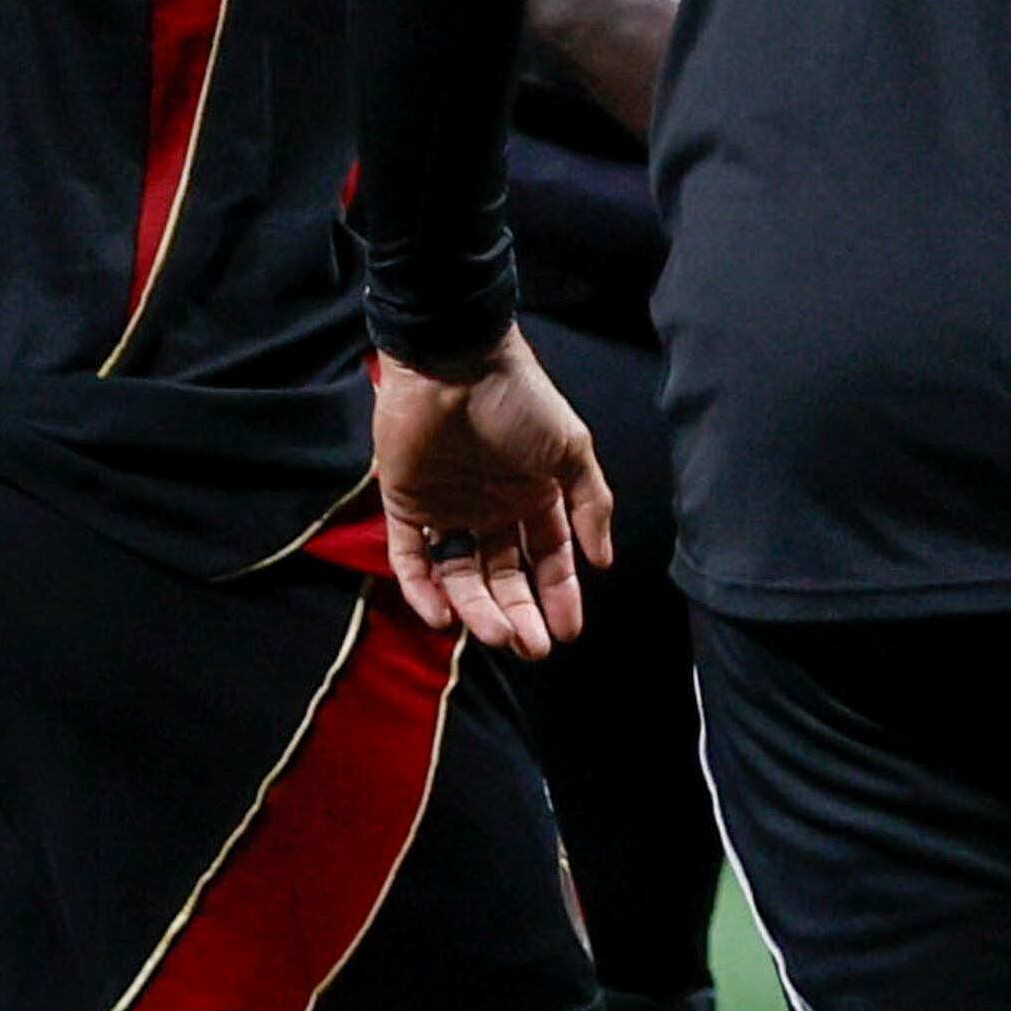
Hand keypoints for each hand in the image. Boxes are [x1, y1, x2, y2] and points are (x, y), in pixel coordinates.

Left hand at [373, 327, 614, 658]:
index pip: (548, 557)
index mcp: (533, 493)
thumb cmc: (520, 401)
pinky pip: (411, 558)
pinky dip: (423, 589)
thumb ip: (591, 505)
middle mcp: (491, 507)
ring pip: (462, 574)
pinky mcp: (405, 504)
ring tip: (496, 635)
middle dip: (520, 613)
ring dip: (479, 609)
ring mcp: (448, 508)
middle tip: (533, 648)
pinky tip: (443, 616)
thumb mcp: (572, 449)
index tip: (567, 631)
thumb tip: (604, 561)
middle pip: (504, 575)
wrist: (454, 362)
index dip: (559, 594)